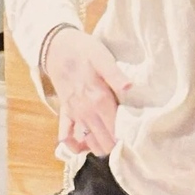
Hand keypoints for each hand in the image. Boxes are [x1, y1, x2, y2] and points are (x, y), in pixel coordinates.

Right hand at [44, 28, 131, 156]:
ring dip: (99, 147)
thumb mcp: (102, 56)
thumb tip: (130, 87)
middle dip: (116, 145)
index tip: (137, 137)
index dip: (127, 138)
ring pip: (88, 144)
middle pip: (103, 142)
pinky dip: (75, 145)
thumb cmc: (83, 50)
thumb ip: (115, 74)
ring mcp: (74, 115)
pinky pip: (66, 138)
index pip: (115, 130)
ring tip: (113, 142)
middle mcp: (86, 112)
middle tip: (128, 140)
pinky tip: (86, 143)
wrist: (57, 48)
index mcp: (98, 99)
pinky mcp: (65, 114)